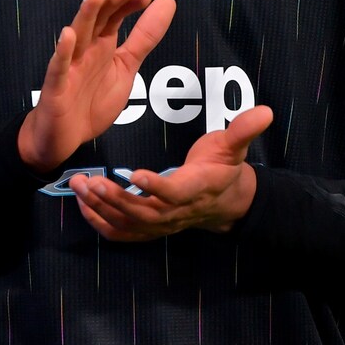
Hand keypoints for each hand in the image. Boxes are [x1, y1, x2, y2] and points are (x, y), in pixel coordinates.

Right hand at [17, 0, 174, 173]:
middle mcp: (85, 50)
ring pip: (78, 36)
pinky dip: (62, 52)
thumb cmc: (91, 101)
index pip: (115, 15)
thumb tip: (166, 3)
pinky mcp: (55, 87)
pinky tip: (68, 36)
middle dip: (112, 0)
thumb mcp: (126, 69)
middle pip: (98, 19)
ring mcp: (69, 66)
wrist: (63, 137)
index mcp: (102, 45)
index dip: (129, 3)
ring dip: (87, 14)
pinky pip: (59, 68)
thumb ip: (144, 38)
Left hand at [67, 104, 273, 238]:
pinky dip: (100, 223)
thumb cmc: (224, 168)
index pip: (174, 192)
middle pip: (142, 212)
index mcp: (196, 188)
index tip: (133, 172)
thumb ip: (244, 130)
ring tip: (79, 186)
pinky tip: (82, 205)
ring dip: (100, 208)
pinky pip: (122, 233)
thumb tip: (266, 111)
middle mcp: (176, 211)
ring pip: (127, 223)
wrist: (226, 202)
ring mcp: (161, 224)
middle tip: (89, 181)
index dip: (155, 186)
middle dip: (113, 198)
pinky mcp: (149, 228)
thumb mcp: (235, 146)